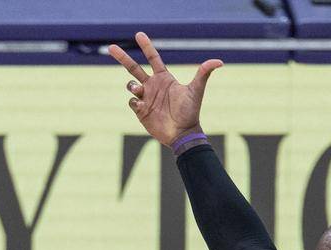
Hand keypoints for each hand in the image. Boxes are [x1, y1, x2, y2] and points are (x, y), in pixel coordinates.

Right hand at [108, 32, 222, 145]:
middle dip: (122, 58)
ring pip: (131, 85)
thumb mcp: (195, 91)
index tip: (139, 34)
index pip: (153, 59)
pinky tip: (143, 106)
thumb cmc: (190, 112)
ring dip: (132, 85)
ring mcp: (146, 98)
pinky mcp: (141, 110)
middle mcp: (153, 86)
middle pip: (134, 68)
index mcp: (164, 79)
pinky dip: (135, 101)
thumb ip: (203, 74)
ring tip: (139, 90)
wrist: (182, 133)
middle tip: (111, 47)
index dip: (146, 46)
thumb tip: (219, 62)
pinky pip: (132, 101)